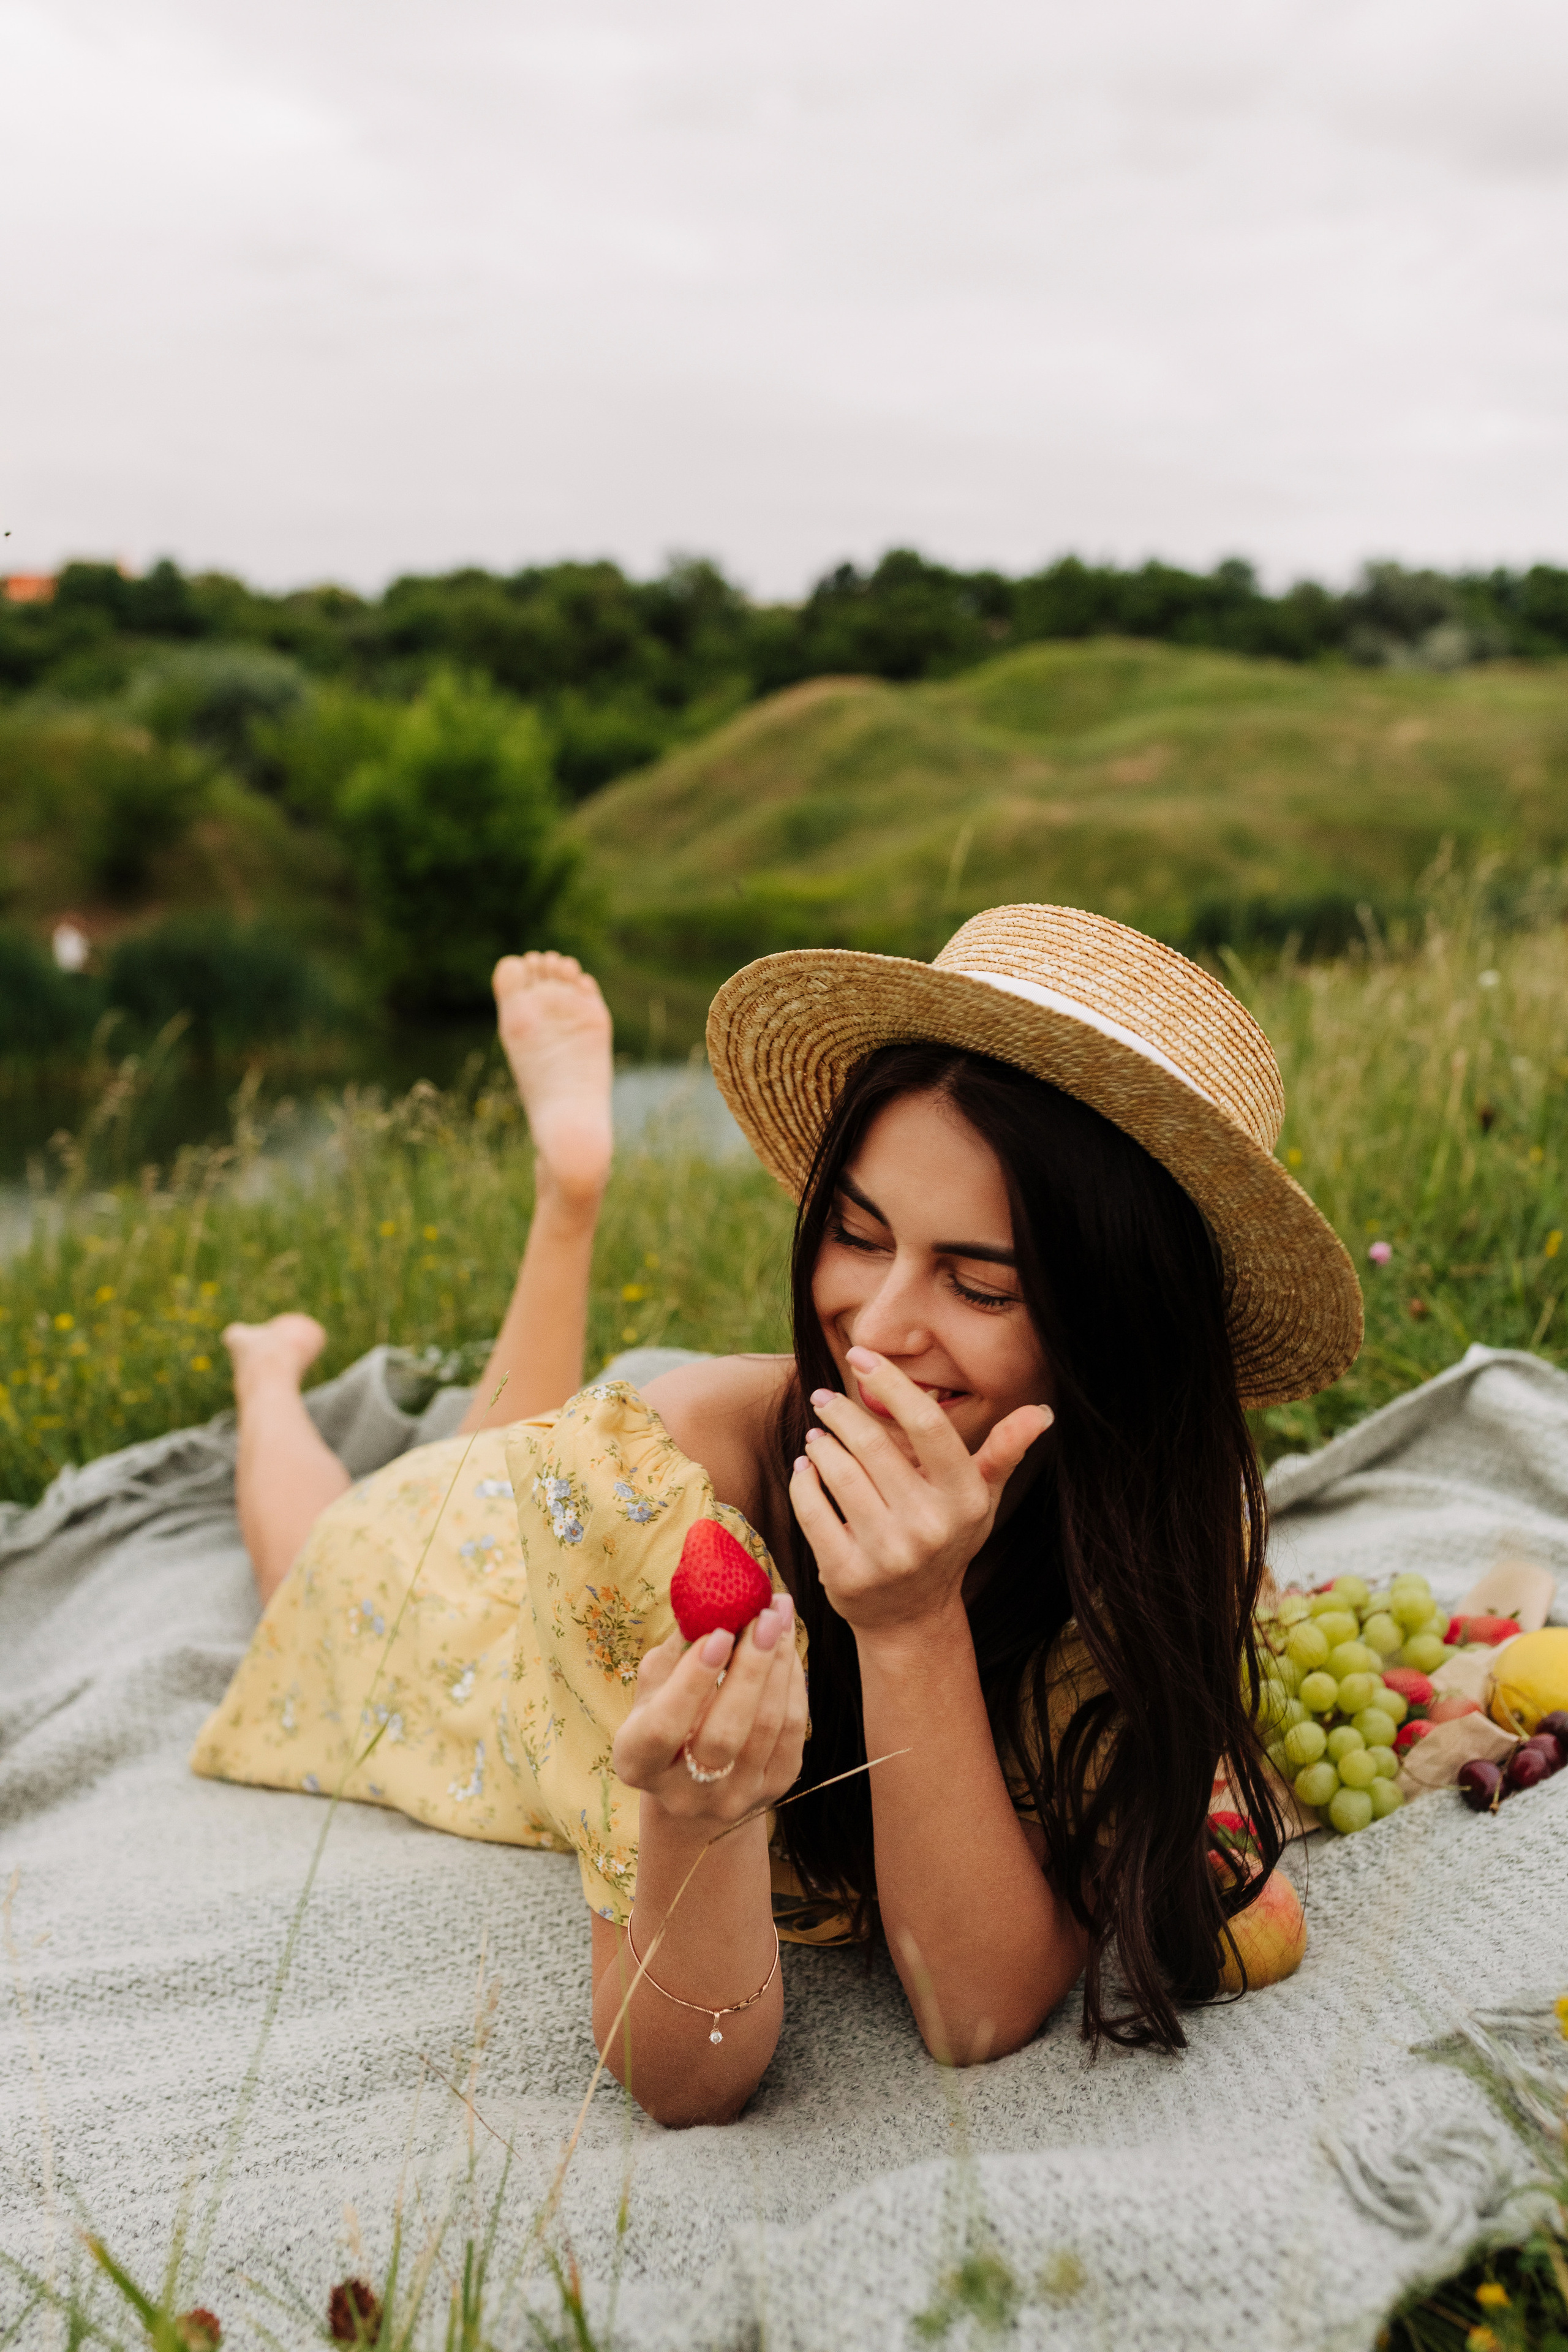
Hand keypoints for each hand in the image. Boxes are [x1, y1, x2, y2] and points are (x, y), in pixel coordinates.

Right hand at [612, 1594, 806, 1828]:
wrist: (696, 1781)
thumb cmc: (668, 1716)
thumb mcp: (656, 1688)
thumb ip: (677, 1652)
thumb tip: (708, 1600)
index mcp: (638, 1764)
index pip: (663, 1728)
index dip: (691, 1682)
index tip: (719, 1633)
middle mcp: (685, 1794)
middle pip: (724, 1733)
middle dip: (750, 1668)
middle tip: (764, 1616)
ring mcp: (733, 1798)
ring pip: (766, 1729)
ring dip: (778, 1666)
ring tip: (779, 1618)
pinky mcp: (774, 1789)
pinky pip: (793, 1732)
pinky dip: (793, 1684)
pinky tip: (787, 1649)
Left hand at [789, 1347, 1051, 1637]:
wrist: (912, 1616)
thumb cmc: (947, 1539)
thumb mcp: (981, 1499)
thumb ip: (1004, 1452)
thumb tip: (1044, 1411)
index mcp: (965, 1499)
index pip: (928, 1425)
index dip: (892, 1383)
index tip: (860, 1355)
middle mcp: (930, 1527)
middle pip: (874, 1445)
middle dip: (841, 1412)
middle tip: (824, 1399)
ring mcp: (887, 1554)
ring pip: (838, 1473)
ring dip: (821, 1443)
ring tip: (818, 1433)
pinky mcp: (846, 1574)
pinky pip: (811, 1508)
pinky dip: (803, 1479)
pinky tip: (806, 1466)